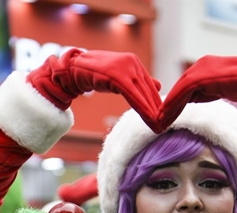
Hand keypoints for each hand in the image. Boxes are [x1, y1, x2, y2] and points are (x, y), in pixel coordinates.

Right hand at [27, 49, 162, 132]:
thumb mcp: (119, 78)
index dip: (157, 103)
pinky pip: (132, 93)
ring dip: (151, 111)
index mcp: (134, 63)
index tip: (166, 119)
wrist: (70, 69)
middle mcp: (132, 62)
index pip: (150, 86)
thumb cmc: (93, 74)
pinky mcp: (115, 73)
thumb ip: (137, 81)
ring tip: (159, 126)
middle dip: (157, 110)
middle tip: (165, 126)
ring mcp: (124, 66)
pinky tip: (149, 118)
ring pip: (142, 93)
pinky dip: (141, 107)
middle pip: (148, 90)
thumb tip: (159, 85)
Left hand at [160, 54, 236, 128]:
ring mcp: (201, 69)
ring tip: (160, 122)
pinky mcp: (202, 76)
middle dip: (169, 105)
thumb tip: (190, 102)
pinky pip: (183, 91)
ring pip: (178, 90)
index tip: (167, 116)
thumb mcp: (219, 89)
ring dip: (168, 107)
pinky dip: (174, 104)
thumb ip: (204, 92)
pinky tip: (167, 116)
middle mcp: (200, 65)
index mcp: (205, 67)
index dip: (175, 101)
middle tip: (159, 121)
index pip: (185, 86)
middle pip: (179, 87)